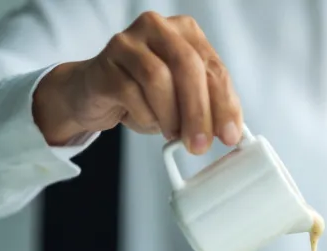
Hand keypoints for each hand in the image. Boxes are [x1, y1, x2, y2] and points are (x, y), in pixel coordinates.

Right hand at [33, 11, 241, 154]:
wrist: (95, 94)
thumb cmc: (146, 94)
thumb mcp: (185, 98)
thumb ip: (210, 106)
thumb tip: (231, 132)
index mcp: (186, 32)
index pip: (214, 67)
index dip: (225, 105)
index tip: (230, 136)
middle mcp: (157, 28)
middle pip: (187, 66)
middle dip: (199, 111)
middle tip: (201, 145)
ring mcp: (128, 43)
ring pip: (158, 77)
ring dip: (170, 115)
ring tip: (173, 133)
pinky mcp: (105, 64)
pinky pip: (130, 92)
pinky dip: (146, 115)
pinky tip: (149, 121)